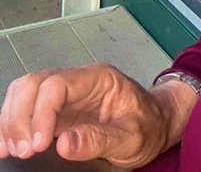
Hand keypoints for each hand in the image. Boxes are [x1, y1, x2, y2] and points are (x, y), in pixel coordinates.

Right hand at [0, 64, 191, 166]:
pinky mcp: (57, 111)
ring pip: (24, 93)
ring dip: (11, 120)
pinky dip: (12, 125)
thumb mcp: (133, 137)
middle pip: (34, 84)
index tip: (40, 143)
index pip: (58, 85)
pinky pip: (26, 109)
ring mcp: (66, 95)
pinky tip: (7, 144)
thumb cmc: (149, 125)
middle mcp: (79, 82)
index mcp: (100, 79)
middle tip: (22, 148)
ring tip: (11, 149)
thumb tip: (65, 143)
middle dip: (20, 116)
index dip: (42, 113)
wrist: (158, 125)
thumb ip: (101, 139)